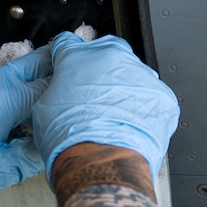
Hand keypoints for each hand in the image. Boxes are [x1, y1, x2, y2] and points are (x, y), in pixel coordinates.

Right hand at [30, 32, 177, 183]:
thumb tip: (59, 91)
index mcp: (76, 57)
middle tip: (94, 94)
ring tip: (115, 116)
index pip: (67, 44)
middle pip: (106, 52)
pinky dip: (143, 108)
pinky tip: (131, 125)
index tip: (67, 64)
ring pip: (132, 74)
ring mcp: (140, 75)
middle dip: (100, 68)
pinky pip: (152, 97)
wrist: (103, 162)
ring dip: (124, 89)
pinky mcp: (162, 96)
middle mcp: (110, 58)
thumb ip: (55, 88)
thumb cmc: (71, 140)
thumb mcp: (43, 108)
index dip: (65, 55)